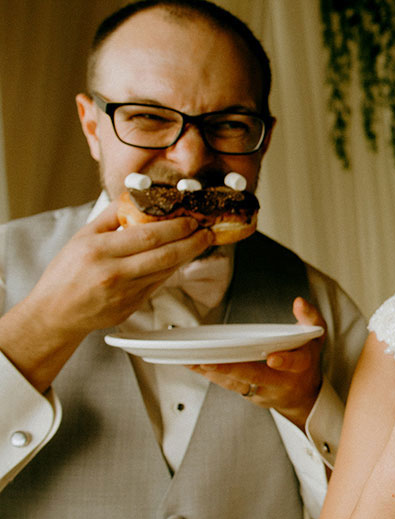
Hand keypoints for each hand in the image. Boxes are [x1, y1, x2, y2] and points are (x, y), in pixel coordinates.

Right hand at [0, 203, 212, 390]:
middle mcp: (114, 273)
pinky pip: (159, 284)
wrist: (56, 313)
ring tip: (200, 242)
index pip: (147, 236)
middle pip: (164, 255)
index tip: (191, 220)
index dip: (175, 227)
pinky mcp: (133, 307)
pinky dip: (172, 270)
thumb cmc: (66, 274)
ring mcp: (125, 293)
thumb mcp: (82, 238)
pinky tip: (180, 259)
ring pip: (166, 271)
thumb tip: (135, 198)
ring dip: (187, 256)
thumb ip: (110, 217)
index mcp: (99, 251)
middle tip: (207, 232)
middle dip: (192, 242)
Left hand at [188, 297, 324, 427]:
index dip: (284, 361)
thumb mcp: (315, 337)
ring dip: (214, 372)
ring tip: (194, 360)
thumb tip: (299, 302)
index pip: (294, 363)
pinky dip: (209, 375)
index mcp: (300, 365)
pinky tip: (193, 365)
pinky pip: (227, 385)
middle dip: (233, 369)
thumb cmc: (306, 359)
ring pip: (237, 382)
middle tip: (211, 360)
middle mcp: (281, 381)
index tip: (273, 358)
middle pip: (257, 376)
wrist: (302, 395)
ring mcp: (263, 390)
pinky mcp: (248, 393)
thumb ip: (310, 318)